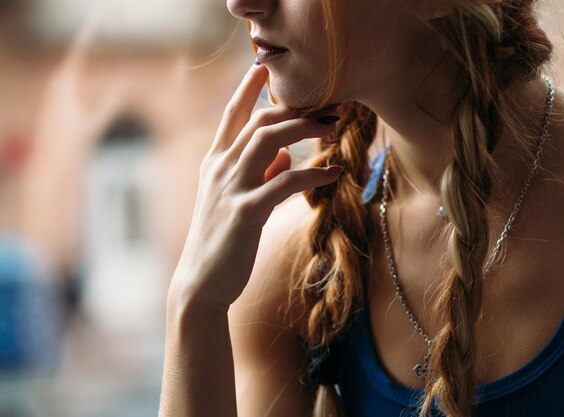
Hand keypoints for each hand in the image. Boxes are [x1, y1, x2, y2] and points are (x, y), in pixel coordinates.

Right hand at [170, 64, 342, 308]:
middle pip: (259, 120)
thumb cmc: (222, 238)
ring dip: (305, 129)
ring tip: (335, 127)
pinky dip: (312, 175)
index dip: (249, 87)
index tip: (267, 67)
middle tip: (329, 104)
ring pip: (269, 141)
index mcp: (216, 162)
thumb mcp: (237, 198)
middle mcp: (220, 168)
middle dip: (296, 108)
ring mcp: (231, 188)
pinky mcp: (245, 212)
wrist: (202, 281)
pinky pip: (284, 183)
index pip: (232, 114)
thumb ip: (259, 172)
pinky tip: (335, 173)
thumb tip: (283, 153)